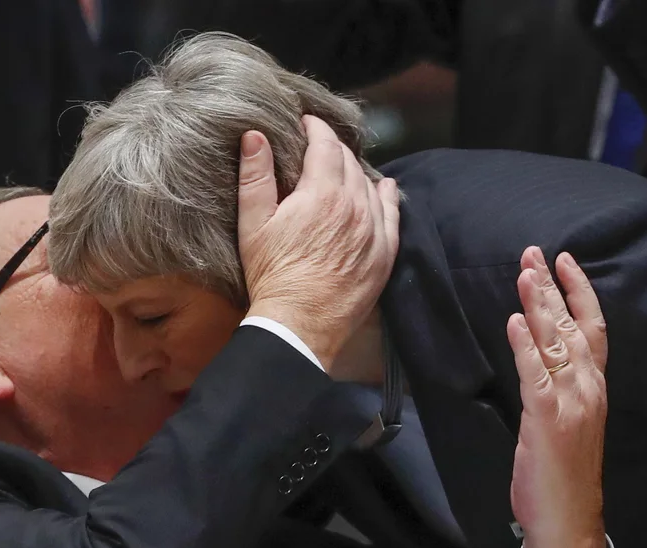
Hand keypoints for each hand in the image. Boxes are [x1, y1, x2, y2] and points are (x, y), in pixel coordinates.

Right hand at [237, 115, 399, 369]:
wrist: (298, 325)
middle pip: (350, 162)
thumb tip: (255, 135)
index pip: (326, 144)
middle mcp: (355, 207)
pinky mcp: (384, 255)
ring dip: (356, 171)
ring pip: (371, 185)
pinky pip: (392, 215)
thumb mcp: (253, 223)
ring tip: (343, 169)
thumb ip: (255, 176)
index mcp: (323, 193)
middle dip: (333, 148)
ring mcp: (374, 231)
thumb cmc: (272, 275)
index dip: (315, 128)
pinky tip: (384, 188)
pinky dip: (387, 196)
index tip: (306, 123)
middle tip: (319, 147)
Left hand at [507, 247, 608, 547]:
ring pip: (555, 343)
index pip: (591, 329)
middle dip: (551, 287)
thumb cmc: (562, 476)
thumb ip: (556, 388)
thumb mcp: (565, 423)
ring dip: (538, 304)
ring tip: (524, 272)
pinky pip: (536, 375)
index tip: (564, 261)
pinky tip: (515, 320)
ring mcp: (570, 404)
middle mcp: (588, 389)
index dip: (580, 292)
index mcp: (593, 389)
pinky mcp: (547, 420)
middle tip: (533, 252)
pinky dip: (525, 345)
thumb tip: (536, 355)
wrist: (569, 523)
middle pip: (572, 326)